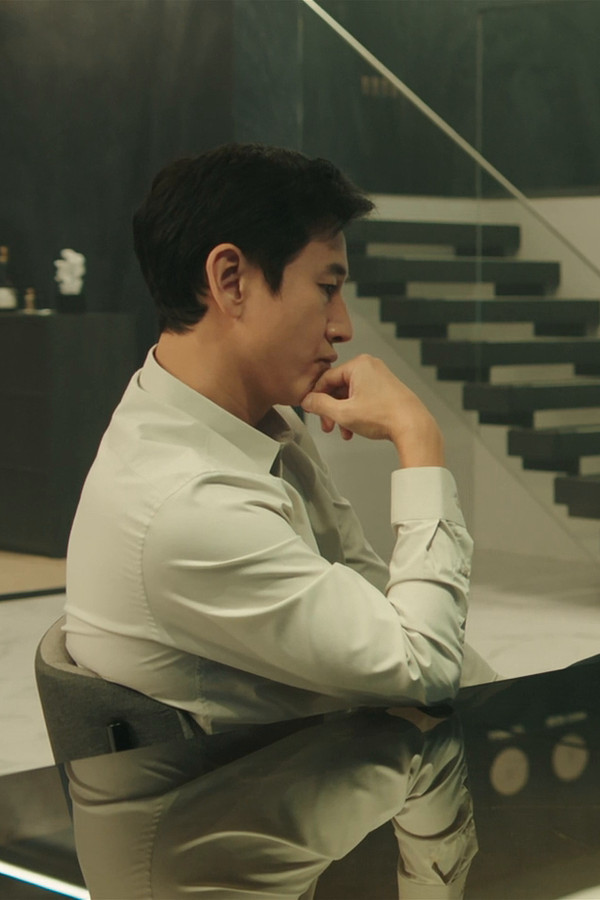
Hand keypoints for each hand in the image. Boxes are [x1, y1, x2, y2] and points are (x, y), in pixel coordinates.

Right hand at [301, 354, 444, 467]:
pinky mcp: (386, 389)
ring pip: (350, 396)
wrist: (413, 426)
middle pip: (338, 388)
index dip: (315, 397)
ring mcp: (379, 377)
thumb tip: (307, 401)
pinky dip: (356, 413)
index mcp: (358, 365)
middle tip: (327, 426)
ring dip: (343, 415)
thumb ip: (320, 405)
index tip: (311, 411)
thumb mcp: (343, 413)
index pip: (326, 379)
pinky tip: (354, 429)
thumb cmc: (383, 416)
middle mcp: (369, 366)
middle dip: (331, 410)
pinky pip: (363, 398)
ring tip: (343, 432)